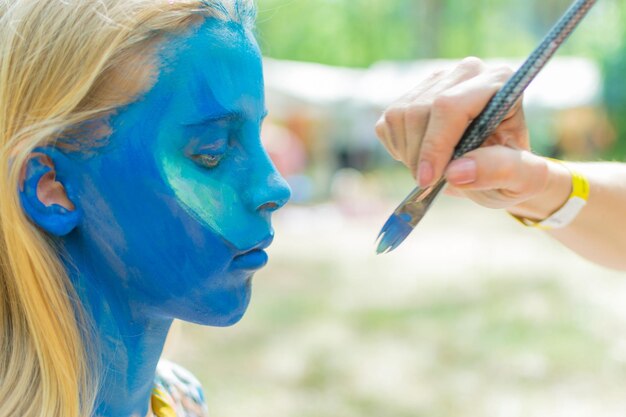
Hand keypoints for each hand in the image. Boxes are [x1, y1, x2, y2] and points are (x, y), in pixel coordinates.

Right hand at [375, 57, 549, 209]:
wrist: (495, 169)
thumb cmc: (514, 172)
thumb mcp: (524, 179)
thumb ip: (501, 171)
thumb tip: (456, 171)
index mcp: (499, 82)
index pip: (450, 105)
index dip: (434, 144)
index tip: (428, 180)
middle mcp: (466, 72)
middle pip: (419, 111)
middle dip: (419, 155)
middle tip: (432, 183)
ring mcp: (435, 81)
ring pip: (399, 116)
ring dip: (408, 154)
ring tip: (434, 171)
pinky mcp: (411, 95)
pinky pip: (387, 124)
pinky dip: (399, 150)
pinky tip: (423, 157)